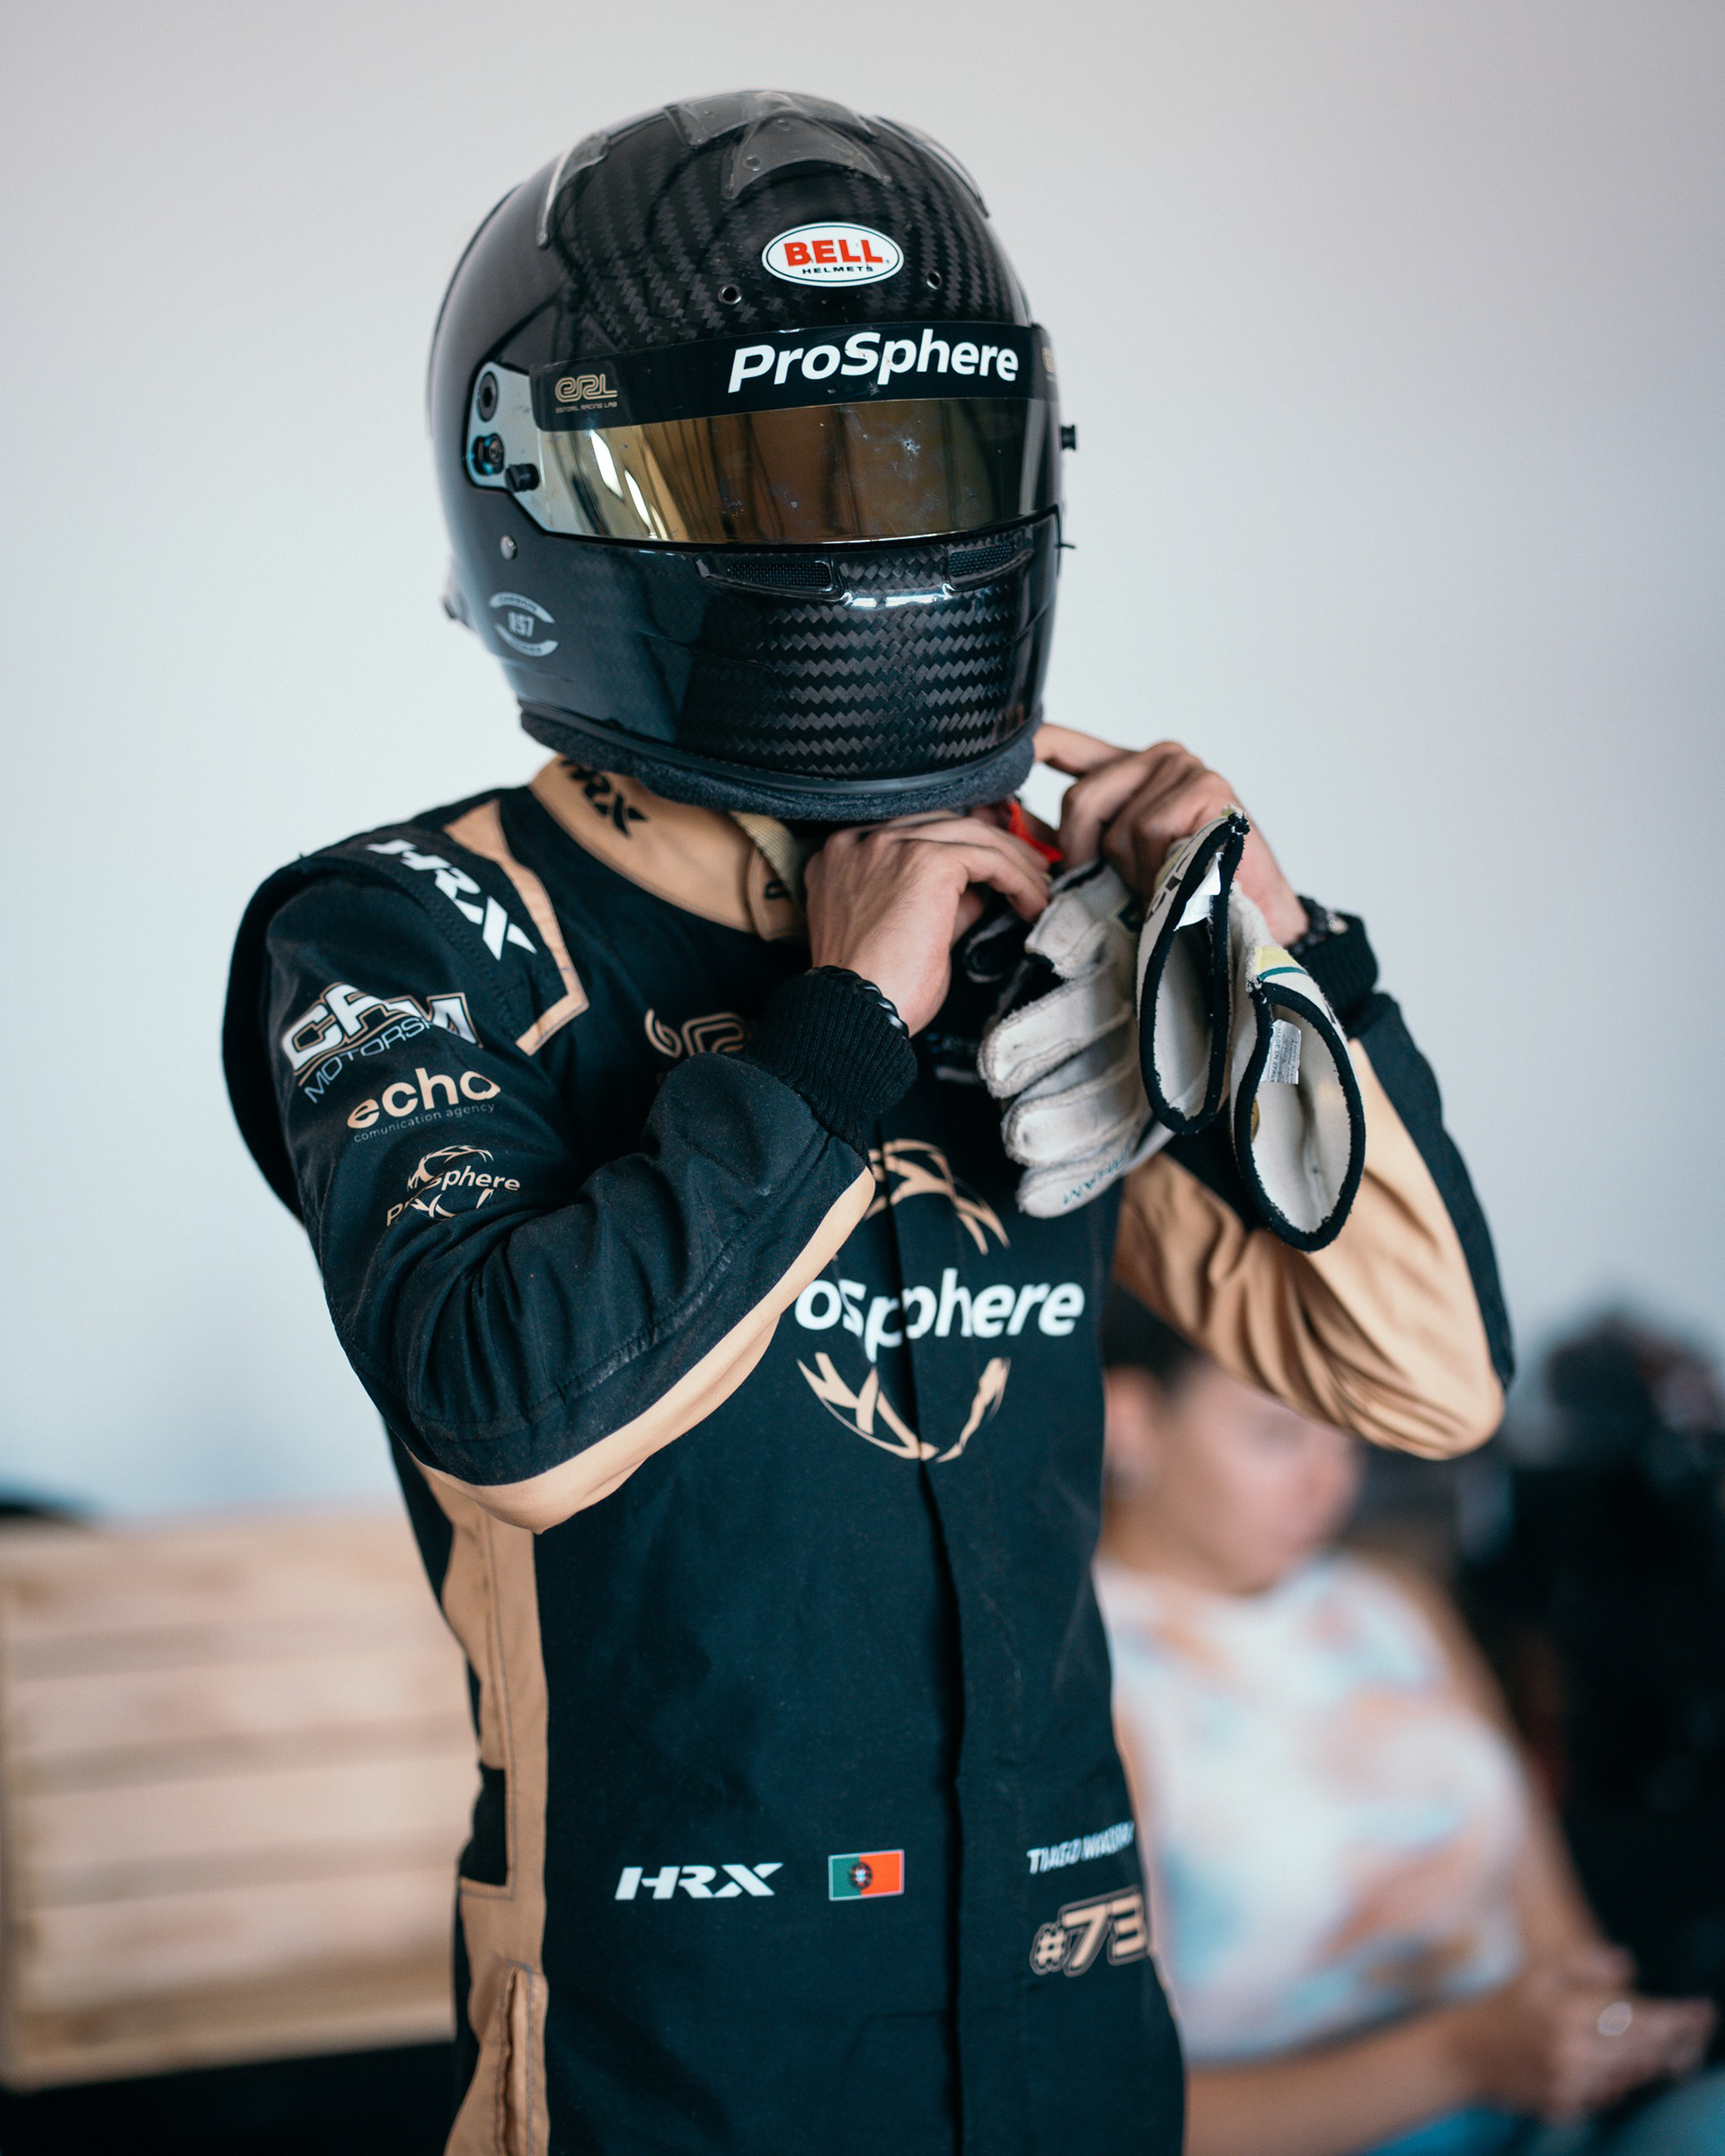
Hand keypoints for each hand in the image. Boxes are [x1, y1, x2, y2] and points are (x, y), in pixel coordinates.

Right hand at [805, 814, 1049, 1033]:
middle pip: (946, 825)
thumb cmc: (872, 988)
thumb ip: (934, 903)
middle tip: (1031, 874)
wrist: (854, 1011)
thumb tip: (975, 892)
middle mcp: (861, 840)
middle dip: (994, 848)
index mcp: (843, 855)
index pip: (916, 833)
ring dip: (1015, 863)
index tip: (995, 871)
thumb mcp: (900, 933)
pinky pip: (988, 858)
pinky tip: (1033, 903)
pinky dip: (1018, 879)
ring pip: (972, 836)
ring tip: (1040, 891)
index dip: (961, 849)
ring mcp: (892, 845)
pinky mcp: (926, 861)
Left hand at [1036, 724, 1308, 945]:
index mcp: (1134, 770)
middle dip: (1086, 854)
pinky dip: (1159, 868)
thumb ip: (1081, 841)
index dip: (1031, 753)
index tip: (994, 772)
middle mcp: (1159, 758)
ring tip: (1164, 883)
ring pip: (1118, 825)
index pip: (1067, 747)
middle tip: (1116, 884)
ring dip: (1133, 871)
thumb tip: (1021, 836)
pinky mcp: (1206, 788)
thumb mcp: (1119, 863)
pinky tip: (1183, 876)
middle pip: (1081, 799)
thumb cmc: (1188, 893)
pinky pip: (1149, 831)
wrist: (1254, 920)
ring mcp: (1185, 769)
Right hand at [1445, 1951, 1714, 2123]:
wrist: (1465, 2053)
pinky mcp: (1565, 2107)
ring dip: (1650, 2061)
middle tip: (1694, 2028)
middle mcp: (1571, 2054)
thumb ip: (1583, 1964)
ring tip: (1665, 2045)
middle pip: (1642, 2053)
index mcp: (1567, 2015)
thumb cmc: (1504, 2003)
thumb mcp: (1537, 1972)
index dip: (1675, 2017)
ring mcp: (1568, 2085)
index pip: (1638, 2019)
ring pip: (1629, 2077)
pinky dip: (1619, 2079)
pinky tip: (1619, 2064)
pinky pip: (1606, 2095)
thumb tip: (1628, 1962)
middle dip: (1674, 2041)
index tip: (1701, 2010)